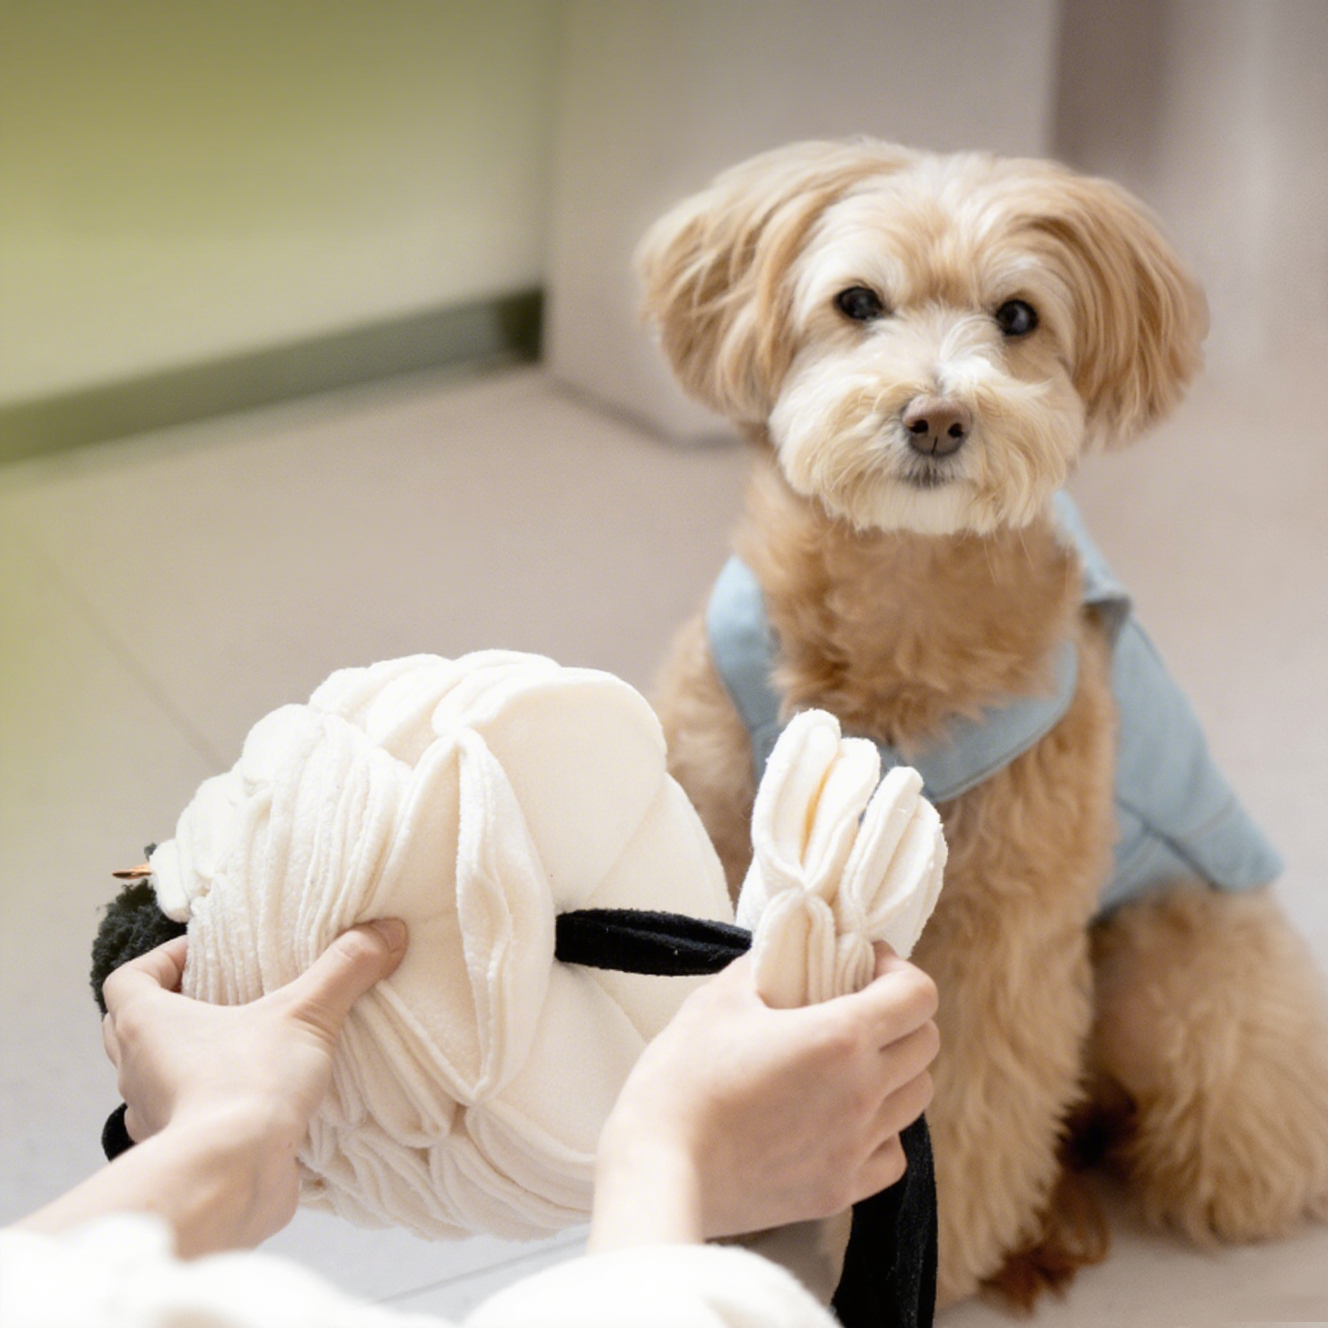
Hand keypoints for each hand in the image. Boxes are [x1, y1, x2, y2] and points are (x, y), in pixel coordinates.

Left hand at [98, 920, 405, 1245]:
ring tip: (243, 1048)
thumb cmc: (247, 1085)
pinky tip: (254, 1103)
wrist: (233, 1180)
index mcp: (147, 1025)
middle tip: (223, 997)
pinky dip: (212, 1108)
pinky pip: (186, 1121)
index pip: (127, 980)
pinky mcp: (181, 1155)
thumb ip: (343, 969)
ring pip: (156, 1079)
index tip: (202, 955)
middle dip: (173, 1010)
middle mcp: (138, 1071)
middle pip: (131, 1029)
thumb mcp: (304, 1014)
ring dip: (189, 1062)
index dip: (159, 961)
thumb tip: (386, 931)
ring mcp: (154, 1118)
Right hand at [592, 945, 938, 1247]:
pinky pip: (893, 1154)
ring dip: (895, 1070)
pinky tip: (844, 1118)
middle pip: (926, 1043)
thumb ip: (765, 965)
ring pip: (917, 1098)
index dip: (898, 970)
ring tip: (849, 1063)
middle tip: (858, 1007)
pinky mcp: (839, 1191)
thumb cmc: (682, 1077)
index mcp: (840, 1037)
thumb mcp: (719, 998)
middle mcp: (863, 1092)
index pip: (918, 995)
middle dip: (901, 1016)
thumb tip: (786, 950)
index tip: (865, 965)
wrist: (659, 1168)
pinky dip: (882, 1130)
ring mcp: (856, 1146)